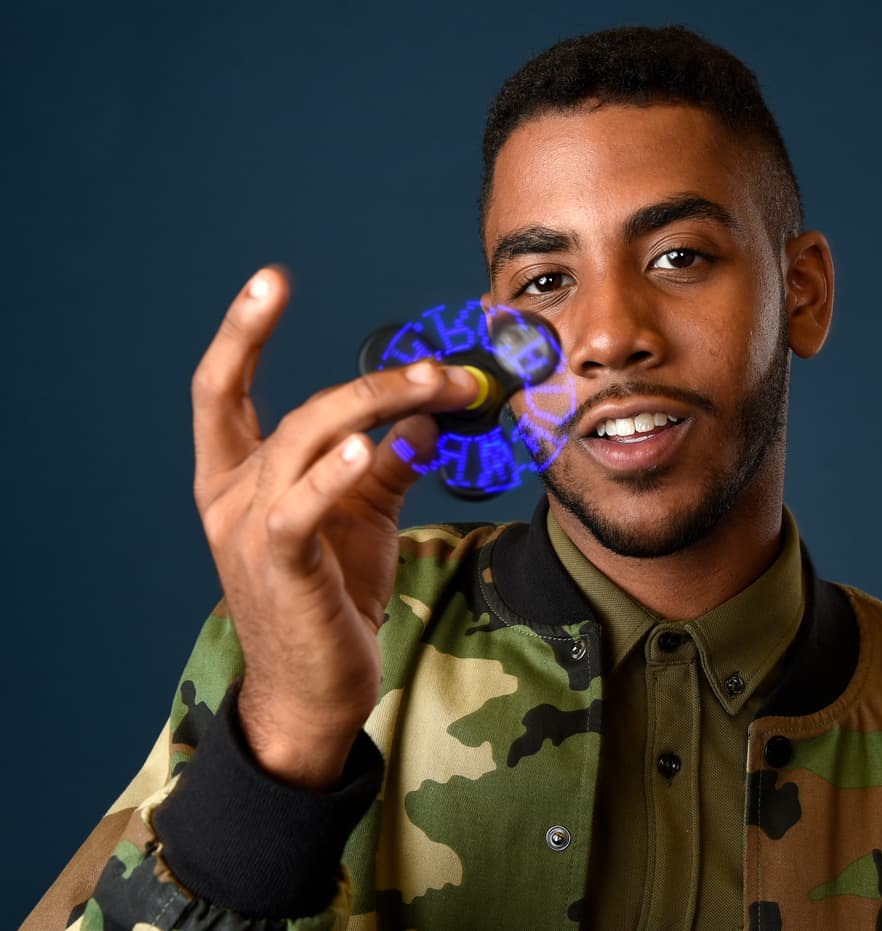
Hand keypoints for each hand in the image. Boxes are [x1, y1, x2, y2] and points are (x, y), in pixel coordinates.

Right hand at [192, 267, 478, 788]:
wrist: (317, 688)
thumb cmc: (332, 596)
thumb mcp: (363, 516)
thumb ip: (389, 462)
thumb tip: (429, 416)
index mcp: (240, 476)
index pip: (224, 389)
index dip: (243, 331)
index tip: (272, 279)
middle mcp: (231, 496)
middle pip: (297, 410)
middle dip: (373, 380)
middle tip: (442, 368)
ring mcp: (247, 532)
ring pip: (304, 442)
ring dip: (376, 407)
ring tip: (436, 388)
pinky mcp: (278, 569)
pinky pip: (300, 509)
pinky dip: (333, 474)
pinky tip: (368, 447)